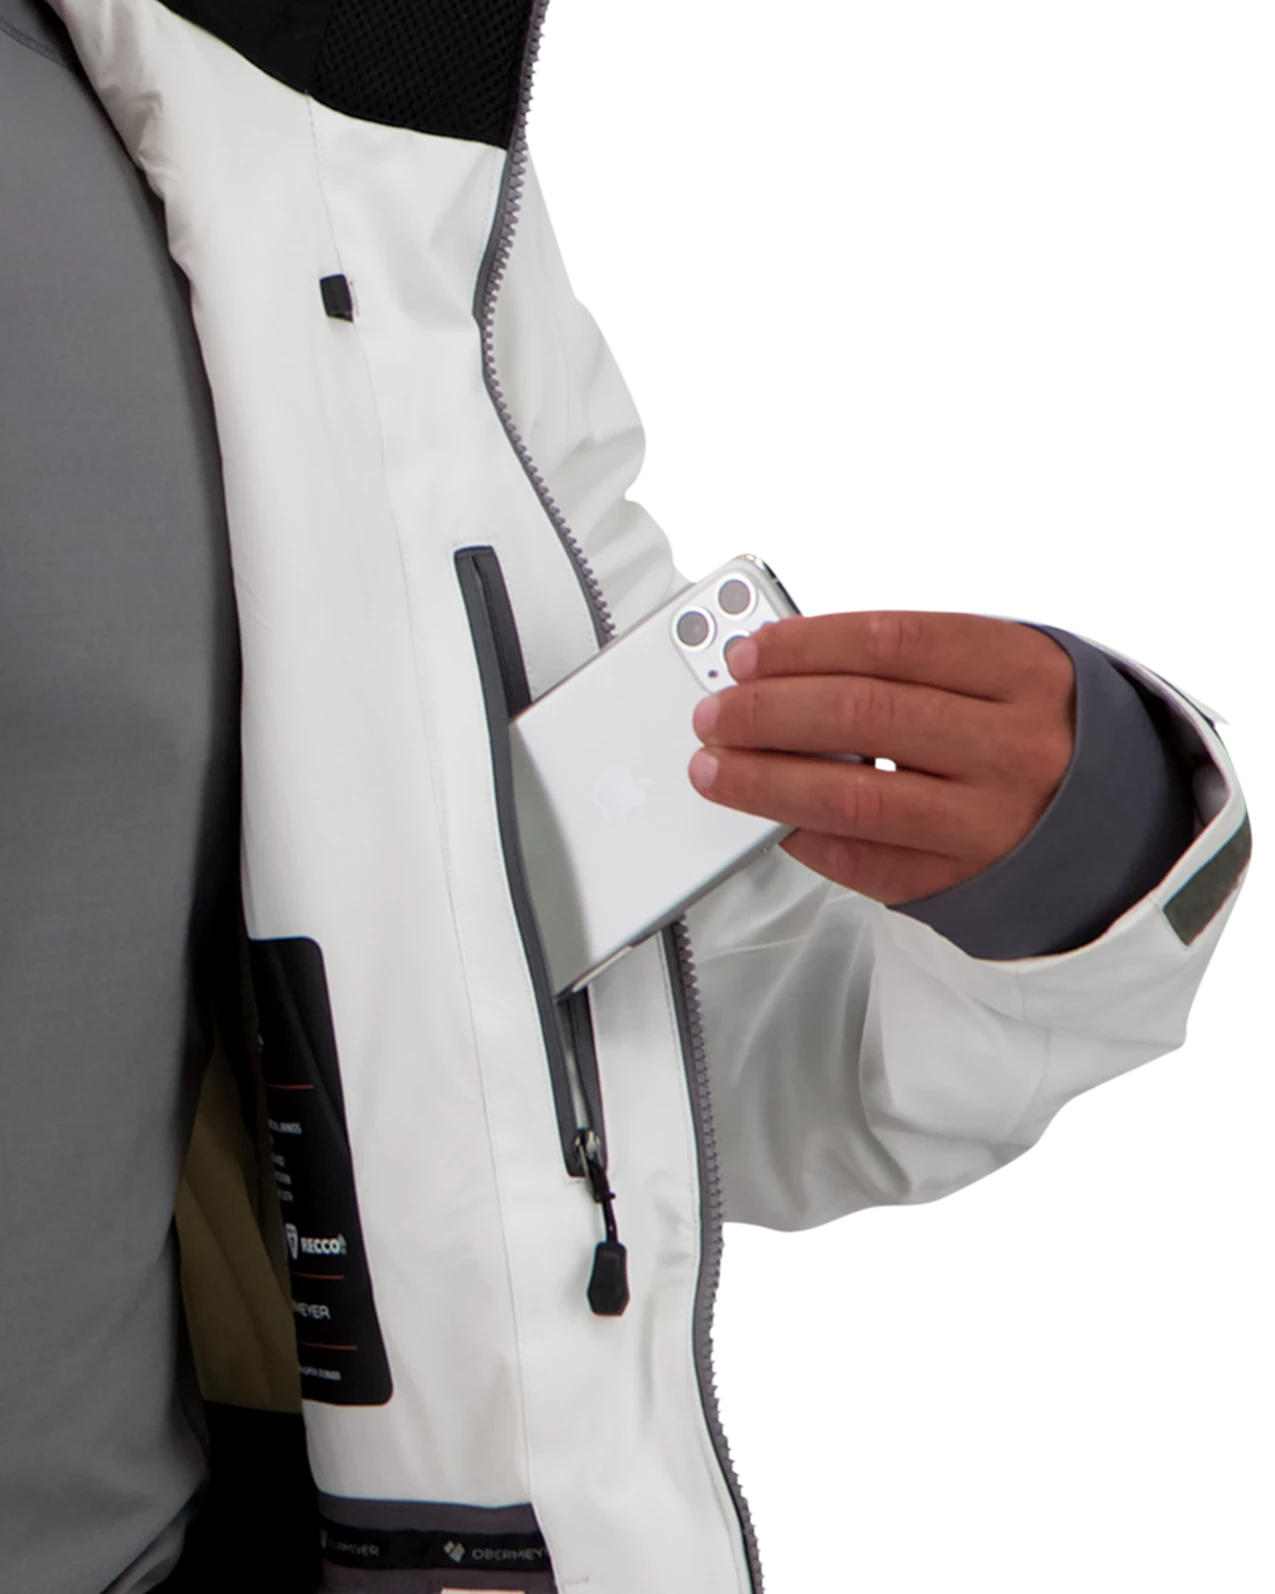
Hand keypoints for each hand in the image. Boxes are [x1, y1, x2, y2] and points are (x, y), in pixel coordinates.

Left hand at [688, 608, 1076, 904]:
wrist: (1120, 834)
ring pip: (850, 795)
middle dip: (768, 709)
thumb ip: (912, 662)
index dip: (809, 642)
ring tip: (716, 765)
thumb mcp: (1005, 672)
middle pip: (862, 715)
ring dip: (764, 779)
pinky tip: (769, 818)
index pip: (894, 640)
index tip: (751, 651)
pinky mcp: (960, 880)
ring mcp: (987, 820)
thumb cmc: (1042, 737)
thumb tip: (790, 665)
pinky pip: (862, 860)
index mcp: (1022, 673)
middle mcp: (1010, 746)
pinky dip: (802, 837)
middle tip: (716, 711)